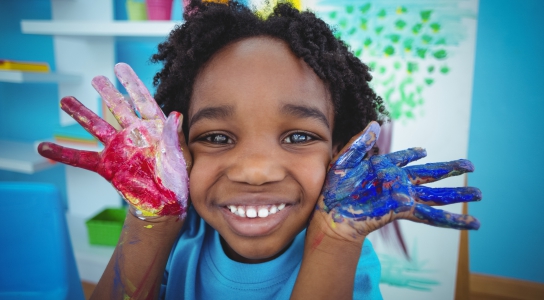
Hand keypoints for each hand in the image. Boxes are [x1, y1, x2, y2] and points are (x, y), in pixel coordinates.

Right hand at [38, 63, 189, 217]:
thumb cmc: (178, 180)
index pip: (142, 101)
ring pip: (97, 127)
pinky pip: (82, 158)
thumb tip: (176, 114)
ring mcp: (119, 149)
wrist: (165, 203)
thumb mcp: (181, 158)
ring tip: (65, 100)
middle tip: (96, 79)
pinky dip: (63, 153)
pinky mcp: (107, 166)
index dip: (132, 83)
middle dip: (107, 93)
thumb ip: (176, 138)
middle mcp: (134, 134)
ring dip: (81, 114)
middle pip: (118, 108)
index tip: (119, 67)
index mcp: (155, 129)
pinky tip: (44, 146)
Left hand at [316, 122, 480, 242]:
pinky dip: (450, 220)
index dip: (412, 154)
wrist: (332, 213)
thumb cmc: (334, 188)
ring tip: (479, 193)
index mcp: (383, 167)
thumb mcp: (344, 160)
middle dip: (450, 169)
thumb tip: (374, 123)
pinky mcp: (403, 210)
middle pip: (430, 174)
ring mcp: (403, 196)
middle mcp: (397, 182)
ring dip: (458, 194)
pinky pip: (430, 216)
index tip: (423, 151)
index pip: (403, 158)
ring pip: (436, 195)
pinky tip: (469, 222)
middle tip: (470, 165)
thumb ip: (360, 143)